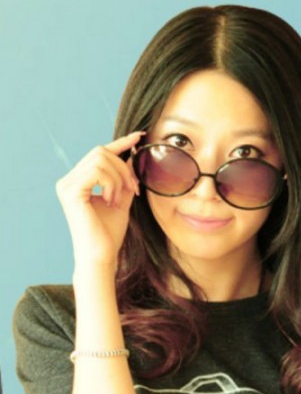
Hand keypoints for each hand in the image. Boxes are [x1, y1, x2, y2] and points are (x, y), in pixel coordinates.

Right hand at [56, 132, 143, 267]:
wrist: (101, 256)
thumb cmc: (109, 235)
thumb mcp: (121, 201)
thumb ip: (124, 180)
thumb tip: (132, 158)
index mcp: (78, 182)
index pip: (99, 154)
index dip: (120, 143)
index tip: (139, 136)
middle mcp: (68, 181)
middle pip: (100, 152)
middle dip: (123, 167)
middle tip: (132, 189)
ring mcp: (67, 185)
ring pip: (100, 159)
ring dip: (118, 178)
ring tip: (118, 199)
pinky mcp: (70, 192)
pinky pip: (97, 171)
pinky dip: (110, 183)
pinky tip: (111, 200)